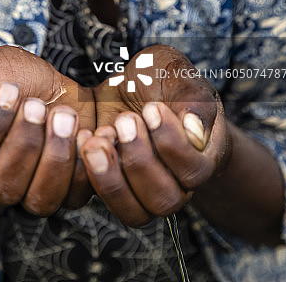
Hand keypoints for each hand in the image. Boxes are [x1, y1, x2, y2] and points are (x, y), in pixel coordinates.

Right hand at [0, 46, 94, 213]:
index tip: (9, 88)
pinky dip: (83, 167)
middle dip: (23, 141)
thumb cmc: (17, 77)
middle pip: (3, 185)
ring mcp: (34, 189)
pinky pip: (74, 195)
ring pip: (39, 199)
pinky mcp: (68, 190)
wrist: (55, 85)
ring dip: (54, 156)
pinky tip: (86, 132)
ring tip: (64, 115)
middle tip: (37, 104)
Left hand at [79, 45, 230, 225]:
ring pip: (134, 212)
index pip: (193, 171)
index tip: (151, 107)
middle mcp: (175, 182)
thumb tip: (194, 131)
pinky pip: (103, 201)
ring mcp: (143, 190)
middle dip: (139, 160)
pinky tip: (84, 140)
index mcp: (201, 156)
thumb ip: (192, 98)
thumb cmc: (163, 79)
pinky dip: (90, 176)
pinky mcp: (114, 185)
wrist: (134, 84)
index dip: (171, 144)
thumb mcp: (178, 73)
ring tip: (97, 140)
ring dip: (111, 178)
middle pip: (164, 200)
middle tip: (124, 120)